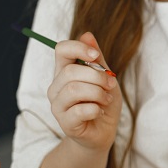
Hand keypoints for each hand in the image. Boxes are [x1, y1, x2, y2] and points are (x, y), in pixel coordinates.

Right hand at [47, 31, 120, 152]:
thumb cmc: (103, 102)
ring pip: (74, 90)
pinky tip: (99, 111)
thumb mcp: (105, 78)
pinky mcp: (65, 123)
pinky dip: (96, 109)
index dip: (78, 48)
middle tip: (111, 84)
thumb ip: (97, 60)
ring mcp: (58, 106)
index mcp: (65, 72)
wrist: (103, 132)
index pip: (61, 50)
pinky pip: (80, 110)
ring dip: (98, 93)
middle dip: (97, 76)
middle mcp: (56, 87)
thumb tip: (87, 35)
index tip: (96, 56)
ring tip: (106, 99)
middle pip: (70, 71)